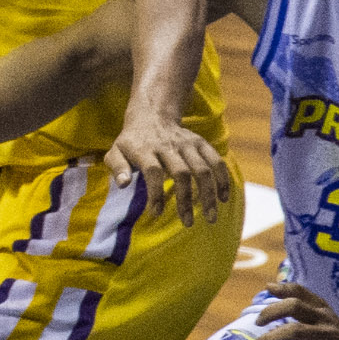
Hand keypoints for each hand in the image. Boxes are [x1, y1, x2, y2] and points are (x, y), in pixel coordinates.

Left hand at [105, 109, 230, 223]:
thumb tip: (123, 184)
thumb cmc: (131, 142)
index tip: (156, 213)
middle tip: (188, 223)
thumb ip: (117, 168)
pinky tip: (223, 198)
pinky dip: (222, 179)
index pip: (153, 171)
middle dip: (186, 200)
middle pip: (182, 173)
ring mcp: (187, 143)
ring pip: (202, 169)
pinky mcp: (200, 142)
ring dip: (209, 194)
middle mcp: (168, 145)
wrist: (151, 116)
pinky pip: (216, 160)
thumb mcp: (115, 152)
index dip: (155, 193)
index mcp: (144, 149)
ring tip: (210, 217)